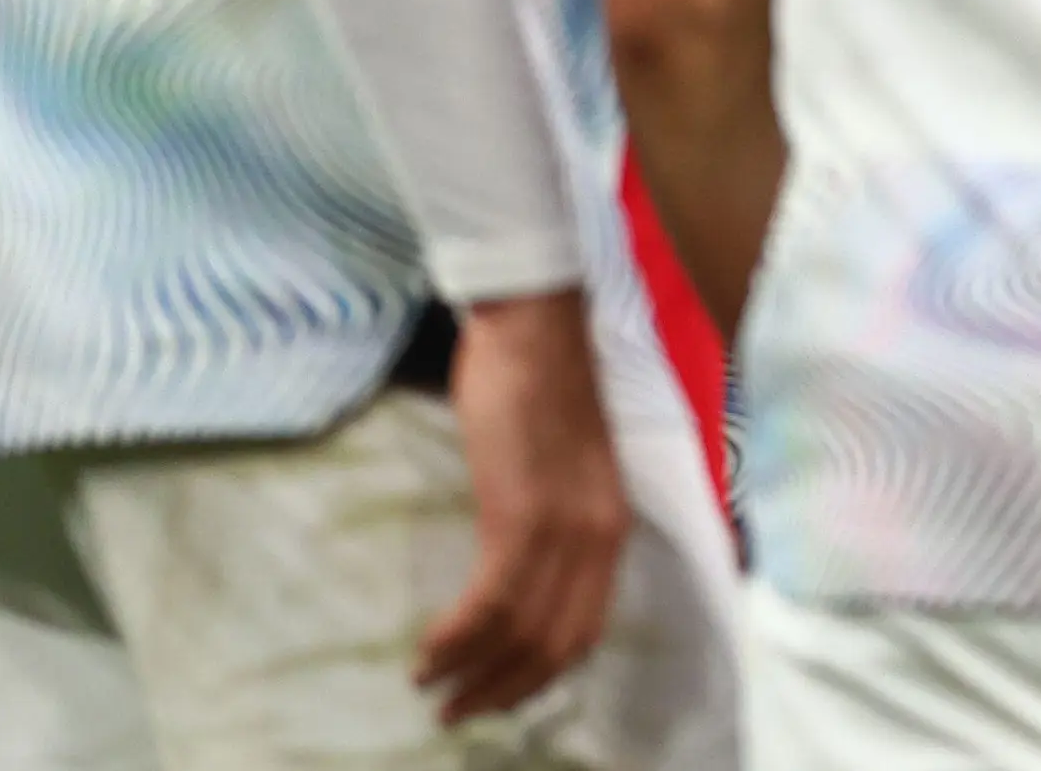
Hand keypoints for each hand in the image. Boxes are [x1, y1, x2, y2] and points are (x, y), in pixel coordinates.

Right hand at [416, 289, 632, 725]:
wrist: (533, 327)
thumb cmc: (539, 388)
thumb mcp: (565, 470)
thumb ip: (557, 523)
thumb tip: (521, 578)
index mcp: (613, 525)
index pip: (587, 628)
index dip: (542, 675)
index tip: (501, 697)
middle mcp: (599, 535)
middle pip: (556, 644)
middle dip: (504, 690)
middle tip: (458, 713)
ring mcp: (563, 527)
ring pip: (521, 632)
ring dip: (471, 673)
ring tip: (430, 688)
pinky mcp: (521, 515)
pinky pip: (490, 603)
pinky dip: (456, 639)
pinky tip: (427, 652)